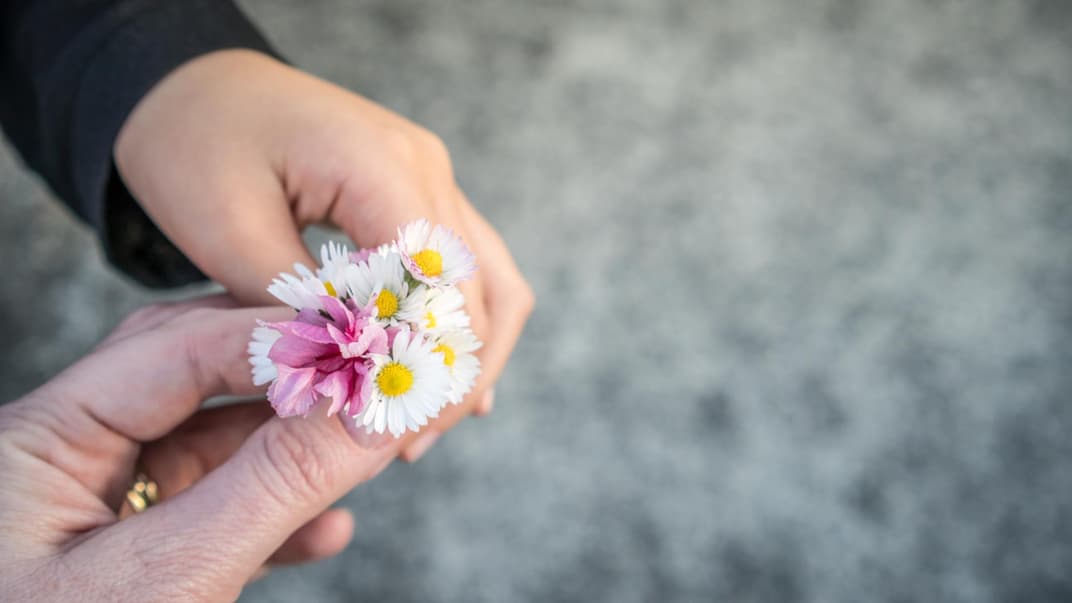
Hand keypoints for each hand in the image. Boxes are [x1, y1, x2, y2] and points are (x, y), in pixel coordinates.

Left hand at [0, 298, 405, 600]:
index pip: (174, 348)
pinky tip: (327, 530)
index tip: (369, 343)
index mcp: (35, 440)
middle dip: (289, 383)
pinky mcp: (126, 564)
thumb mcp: (167, 581)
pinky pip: (209, 517)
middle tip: (371, 376)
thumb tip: (373, 408)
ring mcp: (94, 513)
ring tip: (365, 451)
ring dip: (292, 455)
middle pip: (195, 383)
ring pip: (211, 452)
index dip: (278, 340)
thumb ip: (274, 485)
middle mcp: (61, 460)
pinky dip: (272, 520)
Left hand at [114, 50, 532, 459]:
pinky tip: (438, 380)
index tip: (388, 423)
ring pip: (491, 282)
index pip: (436, 280)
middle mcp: (424, 167)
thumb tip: (357, 373)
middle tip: (406, 443)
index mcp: (378, 164)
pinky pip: (466, 267)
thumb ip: (298, 305)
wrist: (195, 87)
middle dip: (451, 373)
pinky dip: (458, 327)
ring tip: (424, 425)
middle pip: (481, 288)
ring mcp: (431, 176)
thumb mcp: (224, 229)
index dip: (422, 357)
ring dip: (467, 356)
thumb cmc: (193, 143)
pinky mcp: (421, 194)